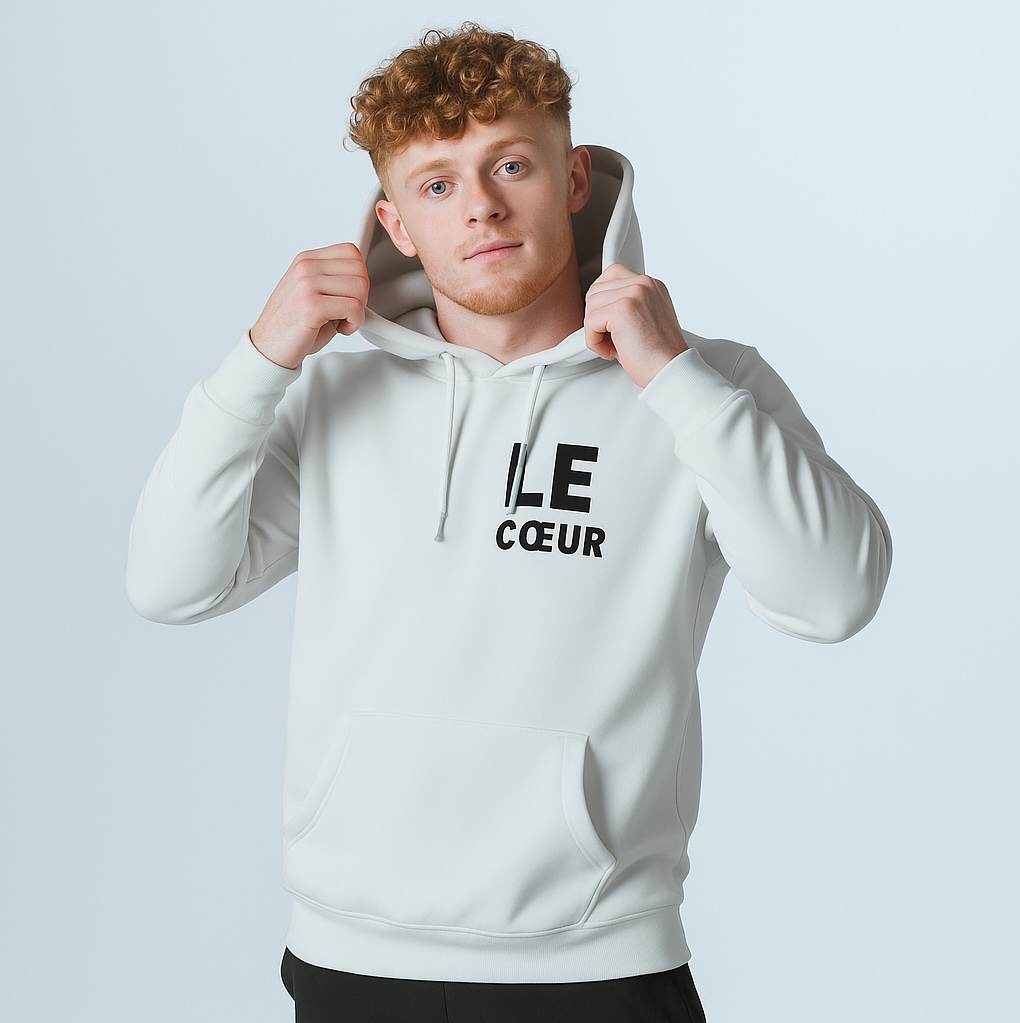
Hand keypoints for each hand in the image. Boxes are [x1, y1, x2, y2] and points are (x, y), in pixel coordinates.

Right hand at [249, 242, 369, 368]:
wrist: (269, 348)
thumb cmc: (292, 326)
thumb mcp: (314, 294)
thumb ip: (335, 281)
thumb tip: (363, 280)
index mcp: (307, 261)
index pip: (351, 253)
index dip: (360, 277)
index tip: (350, 295)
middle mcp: (305, 268)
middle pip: (359, 270)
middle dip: (361, 295)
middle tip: (347, 311)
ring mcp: (307, 284)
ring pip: (360, 288)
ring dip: (358, 311)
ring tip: (341, 320)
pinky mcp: (311, 305)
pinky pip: (354, 308)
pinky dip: (354, 323)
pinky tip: (340, 329)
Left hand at [584, 263, 687, 387]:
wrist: (670, 371)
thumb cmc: (657, 355)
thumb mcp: (643, 320)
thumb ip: (625, 305)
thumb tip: (596, 306)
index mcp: (650, 285)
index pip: (611, 275)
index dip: (603, 302)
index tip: (610, 323)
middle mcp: (644, 284)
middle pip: (596, 290)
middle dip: (597, 318)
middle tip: (614, 340)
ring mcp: (634, 293)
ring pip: (591, 306)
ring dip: (595, 331)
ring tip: (616, 346)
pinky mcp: (623, 309)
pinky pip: (590, 322)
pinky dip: (595, 342)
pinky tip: (612, 351)